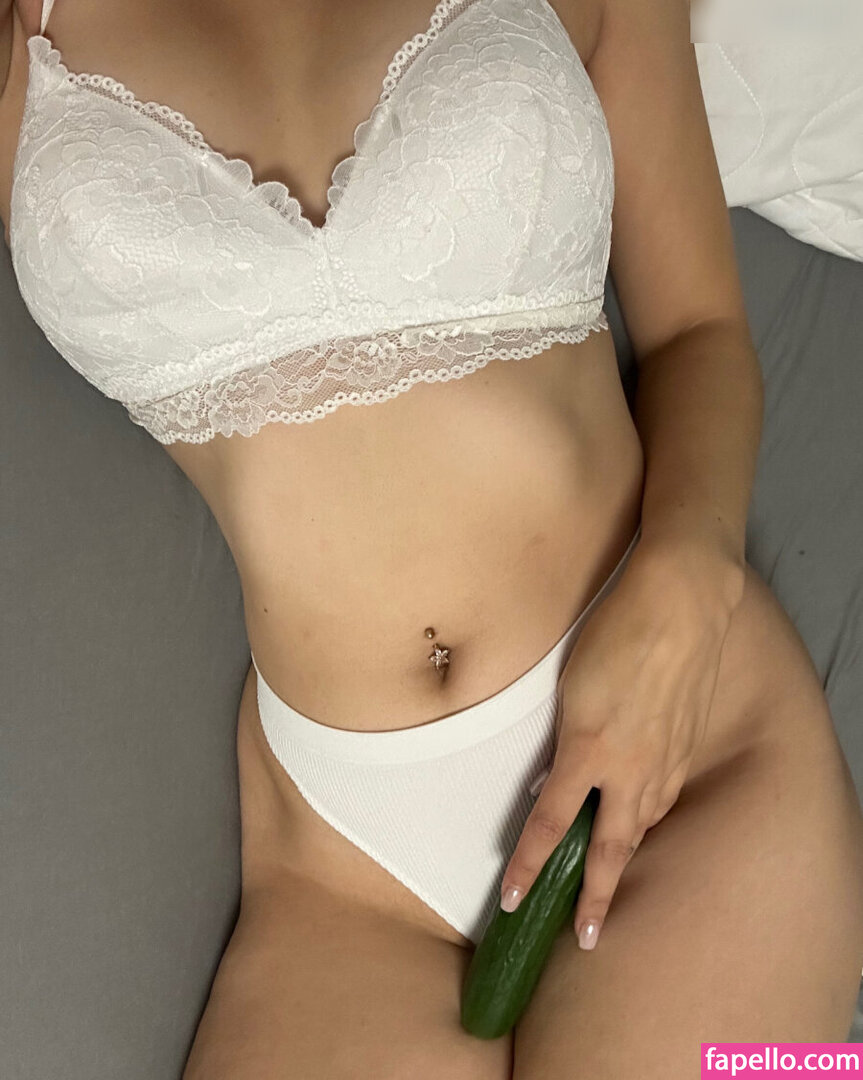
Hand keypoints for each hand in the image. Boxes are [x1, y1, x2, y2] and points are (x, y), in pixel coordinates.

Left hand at [499, 531, 743, 949]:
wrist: (678, 605)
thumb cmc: (614, 635)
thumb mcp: (569, 687)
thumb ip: (560, 740)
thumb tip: (549, 780)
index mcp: (588, 750)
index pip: (550, 823)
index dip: (528, 865)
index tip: (513, 898)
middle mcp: (630, 767)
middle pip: (612, 848)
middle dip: (598, 897)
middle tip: (588, 936)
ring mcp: (664, 760)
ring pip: (642, 823)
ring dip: (624, 855)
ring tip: (609, 881)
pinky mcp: (686, 746)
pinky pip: (664, 795)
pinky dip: (648, 815)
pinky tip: (641, 816)